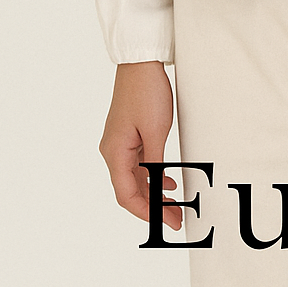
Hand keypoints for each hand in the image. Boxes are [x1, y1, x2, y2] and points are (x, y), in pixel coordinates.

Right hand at [99, 60, 181, 229]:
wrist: (141, 64)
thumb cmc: (146, 92)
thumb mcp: (155, 130)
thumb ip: (154, 161)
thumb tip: (157, 187)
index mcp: (115, 152)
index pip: (126, 195)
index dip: (146, 212)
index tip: (166, 222)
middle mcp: (112, 151)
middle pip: (129, 190)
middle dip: (152, 207)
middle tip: (175, 219)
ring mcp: (119, 143)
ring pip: (134, 178)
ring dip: (152, 193)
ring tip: (173, 205)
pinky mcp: (128, 136)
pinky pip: (137, 164)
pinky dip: (152, 176)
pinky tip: (167, 180)